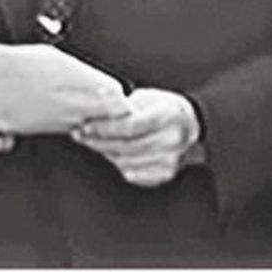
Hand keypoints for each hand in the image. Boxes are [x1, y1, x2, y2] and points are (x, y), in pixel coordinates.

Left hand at [71, 88, 201, 186]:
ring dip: (105, 152)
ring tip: (90, 142)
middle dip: (98, 141)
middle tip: (80, 134)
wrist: (191, 126)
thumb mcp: (149, 98)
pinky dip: (119, 164)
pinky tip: (109, 153)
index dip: (105, 128)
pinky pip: (135, 174)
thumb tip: (100, 97)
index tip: (87, 125)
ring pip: (127, 162)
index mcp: (168, 116)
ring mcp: (171, 160)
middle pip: (126, 146)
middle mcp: (172, 140)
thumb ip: (127, 104)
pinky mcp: (166, 174)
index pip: (131, 126)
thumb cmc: (165, 108)